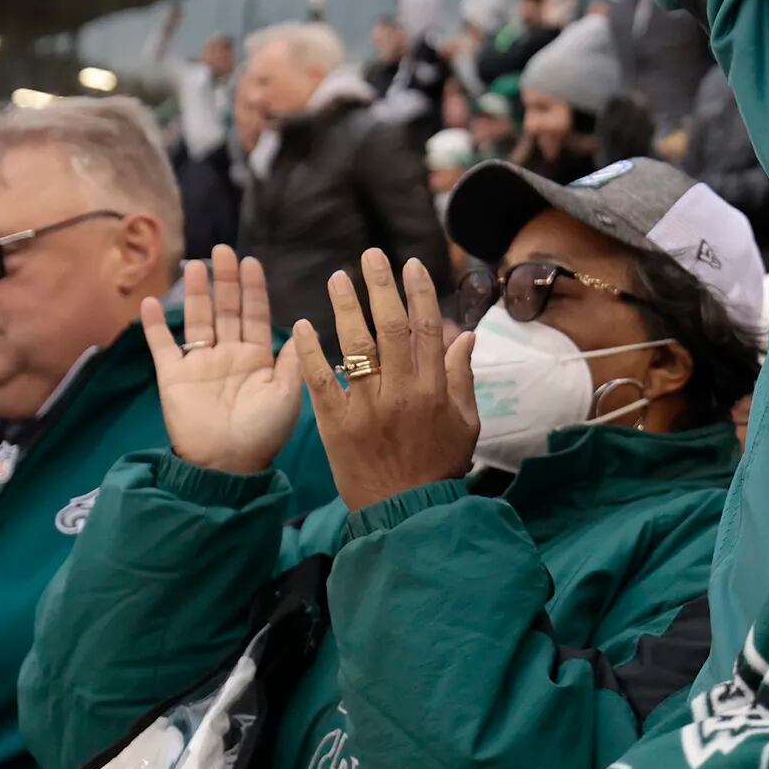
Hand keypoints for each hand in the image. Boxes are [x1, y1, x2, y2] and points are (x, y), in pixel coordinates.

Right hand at [141, 246, 305, 474]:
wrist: (228, 464)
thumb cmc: (263, 433)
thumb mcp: (287, 393)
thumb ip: (293, 359)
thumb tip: (306, 326)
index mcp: (258, 358)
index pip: (255, 314)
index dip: (253, 289)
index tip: (252, 262)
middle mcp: (229, 355)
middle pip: (226, 309)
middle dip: (226, 280)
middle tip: (224, 250)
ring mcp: (200, 365)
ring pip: (197, 320)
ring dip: (197, 293)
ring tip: (197, 265)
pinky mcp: (173, 377)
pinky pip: (162, 346)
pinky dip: (155, 325)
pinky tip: (151, 302)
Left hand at [292, 249, 478, 512]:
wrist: (406, 513)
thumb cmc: (439, 466)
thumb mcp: (466, 423)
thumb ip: (461, 377)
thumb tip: (466, 335)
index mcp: (433, 389)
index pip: (427, 329)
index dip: (419, 293)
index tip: (410, 265)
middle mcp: (401, 392)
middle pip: (392, 328)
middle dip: (382, 287)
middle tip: (371, 255)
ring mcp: (367, 408)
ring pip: (357, 348)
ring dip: (346, 308)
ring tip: (337, 278)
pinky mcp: (336, 426)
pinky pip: (320, 383)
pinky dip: (310, 353)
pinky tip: (301, 327)